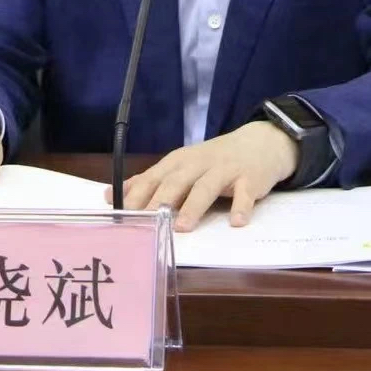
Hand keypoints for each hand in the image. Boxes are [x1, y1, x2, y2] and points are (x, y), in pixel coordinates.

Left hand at [110, 121, 298, 230]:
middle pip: (176, 181)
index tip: (122, 216)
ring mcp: (225, 170)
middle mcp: (199, 164)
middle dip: (160, 201)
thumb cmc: (213, 160)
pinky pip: (245, 194)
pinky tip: (237, 222)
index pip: (153, 178)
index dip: (137, 196)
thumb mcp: (180, 166)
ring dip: (194, 207)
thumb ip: (148, 181)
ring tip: (183, 228)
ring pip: (206, 187)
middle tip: (148, 222)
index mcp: (178, 162)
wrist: (260, 142)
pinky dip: (241, 207)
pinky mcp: (249, 179)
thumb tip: (110, 194)